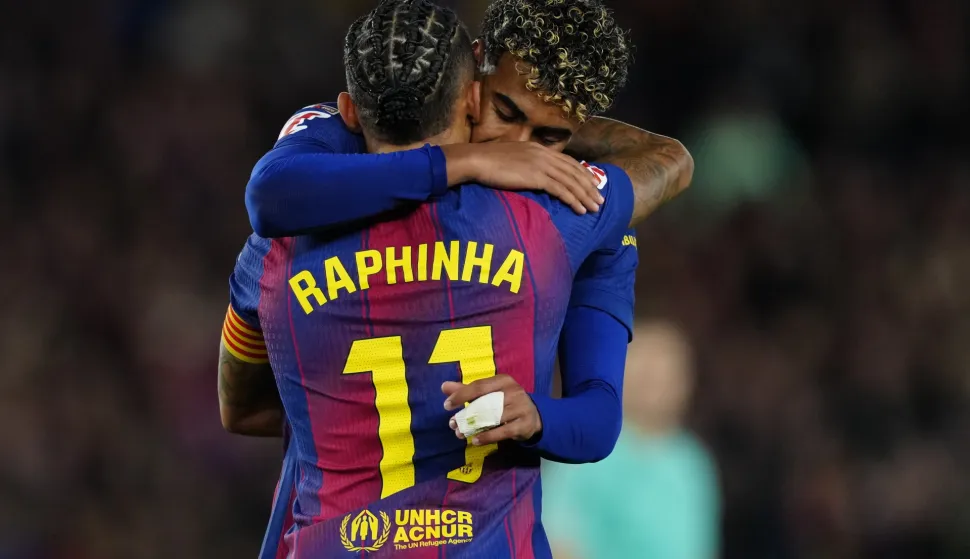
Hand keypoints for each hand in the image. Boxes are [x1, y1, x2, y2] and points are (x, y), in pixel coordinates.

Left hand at [441, 374, 541, 445]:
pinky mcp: (524, 424)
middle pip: (485, 403)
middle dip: (466, 414)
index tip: (447, 405)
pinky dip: (488, 437)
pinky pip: (503, 431)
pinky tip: (475, 440)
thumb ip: (467, 390)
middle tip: (452, 423)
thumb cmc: (506, 402)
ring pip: (493, 418)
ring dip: (474, 427)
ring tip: (460, 434)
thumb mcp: (489, 393)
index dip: (461, 395)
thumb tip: (444, 386)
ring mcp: (520, 408)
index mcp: (503, 381)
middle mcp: (513, 392)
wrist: (535, 416)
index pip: (479, 386)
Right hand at [442, 142, 603, 214]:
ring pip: (571, 182)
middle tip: (600, 199)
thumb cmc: (488, 162)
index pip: (568, 161)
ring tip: (595, 208)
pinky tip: (580, 210)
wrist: (477, 160)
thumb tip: (531, 173)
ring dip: (585, 196)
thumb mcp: (512, 158)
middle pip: (574, 172)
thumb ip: (526, 163)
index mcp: (539, 149)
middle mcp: (544, 154)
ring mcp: (541, 165)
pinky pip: (561, 190)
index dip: (583, 173)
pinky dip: (573, 200)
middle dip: (589, 187)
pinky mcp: (536, 177)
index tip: (593, 183)